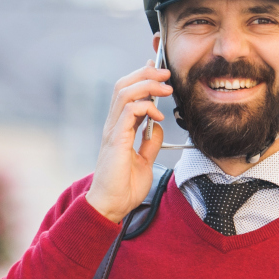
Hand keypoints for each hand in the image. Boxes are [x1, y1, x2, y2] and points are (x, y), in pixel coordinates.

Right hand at [83, 65, 171, 223]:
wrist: (112, 205)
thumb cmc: (124, 187)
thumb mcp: (145, 161)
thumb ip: (150, 142)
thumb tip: (158, 126)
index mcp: (119, 128)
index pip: (128, 93)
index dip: (143, 78)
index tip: (161, 74)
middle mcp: (114, 125)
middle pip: (124, 85)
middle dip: (146, 73)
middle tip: (167, 73)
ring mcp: (113, 130)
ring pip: (125, 92)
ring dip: (148, 85)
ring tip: (166, 88)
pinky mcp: (115, 139)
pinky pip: (128, 111)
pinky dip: (146, 107)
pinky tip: (158, 115)